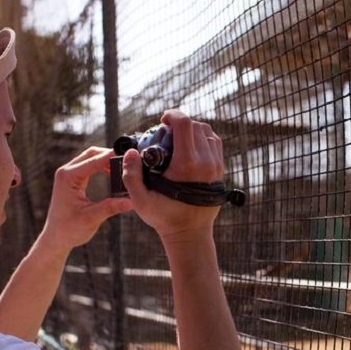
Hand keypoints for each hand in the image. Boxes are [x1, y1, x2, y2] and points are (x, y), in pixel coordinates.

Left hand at [39, 146, 132, 253]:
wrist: (56, 238)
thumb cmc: (69, 229)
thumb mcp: (92, 218)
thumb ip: (111, 207)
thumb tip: (131, 201)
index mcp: (68, 177)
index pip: (94, 160)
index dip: (112, 157)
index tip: (129, 157)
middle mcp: (66, 172)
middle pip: (92, 153)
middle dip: (110, 155)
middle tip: (128, 163)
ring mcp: (68, 174)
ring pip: (90, 158)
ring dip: (106, 161)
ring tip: (122, 169)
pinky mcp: (71, 179)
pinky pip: (88, 166)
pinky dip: (101, 167)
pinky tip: (112, 174)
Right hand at [122, 110, 223, 241]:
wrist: (190, 234)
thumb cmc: (165, 217)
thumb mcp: (140, 200)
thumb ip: (130, 175)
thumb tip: (131, 152)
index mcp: (187, 164)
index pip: (185, 124)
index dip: (172, 115)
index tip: (162, 121)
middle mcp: (205, 162)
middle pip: (196, 125)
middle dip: (180, 123)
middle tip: (166, 132)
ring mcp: (216, 165)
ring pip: (208, 132)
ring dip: (192, 129)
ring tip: (178, 138)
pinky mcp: (220, 170)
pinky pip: (215, 143)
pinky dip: (203, 138)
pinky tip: (190, 146)